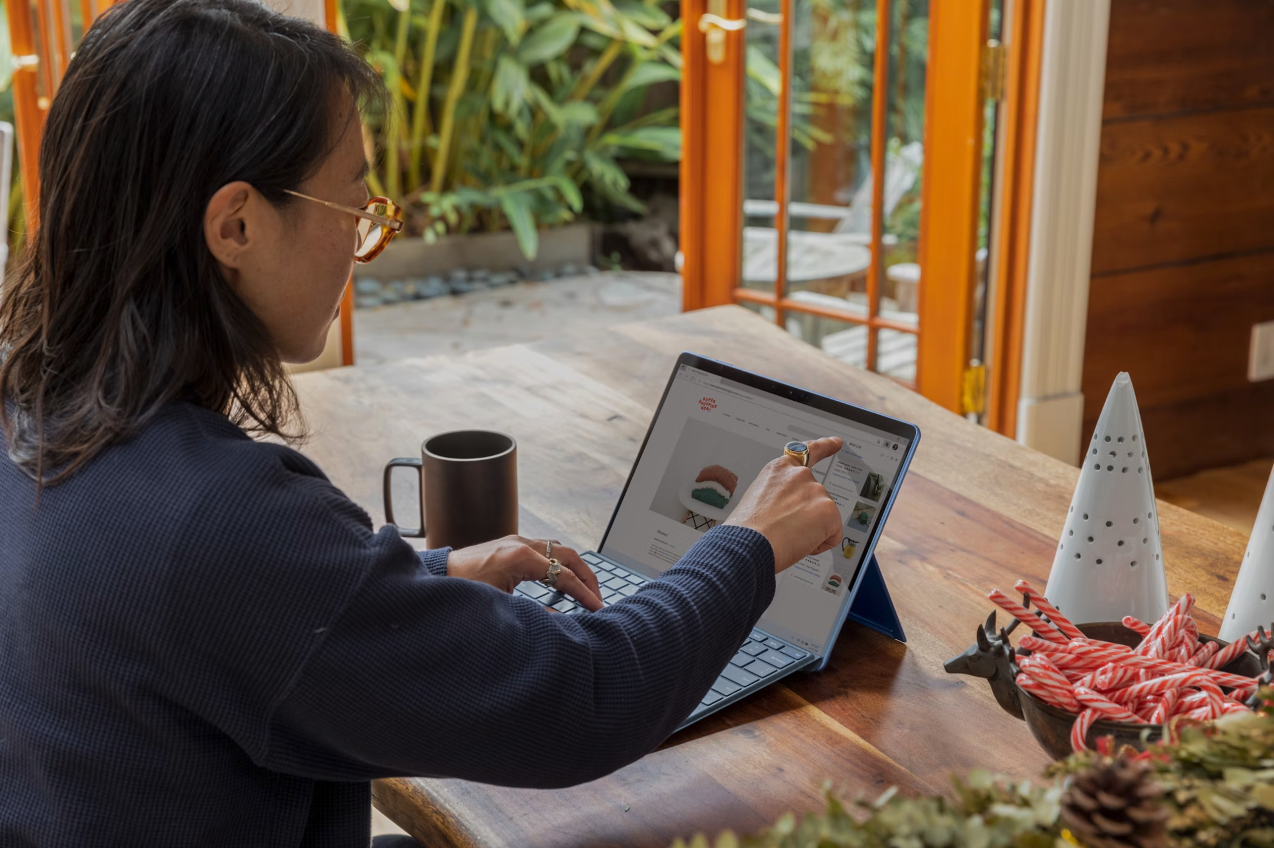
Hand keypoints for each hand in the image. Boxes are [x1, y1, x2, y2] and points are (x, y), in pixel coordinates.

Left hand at [446, 535, 603, 611]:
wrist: (437, 576)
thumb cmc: (462, 590)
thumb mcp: (500, 606)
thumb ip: (534, 612)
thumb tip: (559, 620)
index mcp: (521, 557)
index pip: (565, 575)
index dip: (584, 594)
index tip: (598, 608)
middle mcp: (522, 543)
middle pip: (569, 556)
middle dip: (587, 577)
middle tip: (598, 598)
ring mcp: (517, 540)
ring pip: (559, 549)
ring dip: (575, 568)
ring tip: (585, 589)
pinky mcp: (511, 544)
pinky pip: (546, 549)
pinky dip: (560, 563)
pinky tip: (561, 579)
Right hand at [724, 436, 843, 571]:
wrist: (747, 544)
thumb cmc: (745, 530)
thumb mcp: (757, 500)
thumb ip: (780, 496)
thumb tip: (791, 514)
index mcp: (779, 470)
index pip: (807, 451)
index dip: (825, 446)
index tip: (836, 442)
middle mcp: (799, 475)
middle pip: (817, 499)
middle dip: (808, 517)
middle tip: (784, 529)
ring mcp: (815, 490)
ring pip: (824, 519)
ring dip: (810, 532)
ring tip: (785, 536)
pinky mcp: (828, 510)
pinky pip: (832, 535)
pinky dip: (819, 545)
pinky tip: (799, 543)